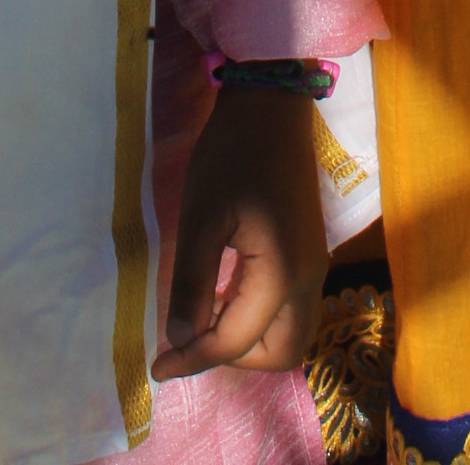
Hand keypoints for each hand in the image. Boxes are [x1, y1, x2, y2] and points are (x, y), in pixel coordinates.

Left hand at [156, 87, 327, 378]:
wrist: (272, 103)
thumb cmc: (232, 154)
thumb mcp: (201, 217)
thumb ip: (192, 285)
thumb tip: (180, 340)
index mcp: (282, 273)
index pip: (235, 342)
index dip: (192, 359)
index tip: (156, 366)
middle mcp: (308, 277)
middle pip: (280, 352)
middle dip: (234, 358)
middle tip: (191, 338)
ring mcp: (313, 264)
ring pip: (291, 334)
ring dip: (249, 341)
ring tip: (205, 317)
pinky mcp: (308, 251)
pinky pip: (290, 307)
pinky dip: (258, 319)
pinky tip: (224, 295)